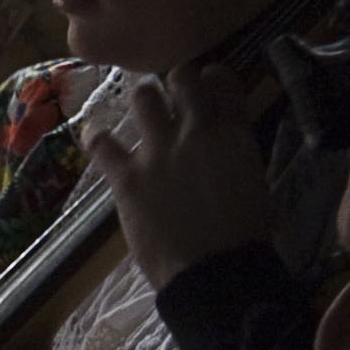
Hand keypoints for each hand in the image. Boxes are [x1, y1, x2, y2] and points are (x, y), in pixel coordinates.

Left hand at [90, 65, 274, 289]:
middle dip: (176, 80)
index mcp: (234, 134)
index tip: (206, 83)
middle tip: (172, 93)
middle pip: (182, 78)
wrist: (216, 272)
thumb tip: (222, 142)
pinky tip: (95, 137)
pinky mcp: (127, 176)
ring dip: (143, 100)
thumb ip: (235, 151)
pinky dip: (97, 138)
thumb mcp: (254, 181)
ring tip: (142, 110)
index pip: (223, 82)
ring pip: (143, 97)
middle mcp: (196, 130)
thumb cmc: (245, 235)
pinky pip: (101, 143)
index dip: (212, 77)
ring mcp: (158, 151)